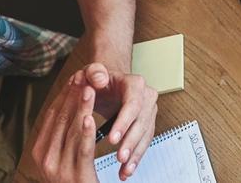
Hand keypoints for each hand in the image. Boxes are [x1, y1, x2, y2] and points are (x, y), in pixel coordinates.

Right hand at [30, 73, 97, 182]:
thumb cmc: (74, 179)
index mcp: (39, 152)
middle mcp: (45, 160)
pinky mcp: (76, 176)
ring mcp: (58, 169)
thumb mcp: (63, 156)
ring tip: (89, 88)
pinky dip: (86, 132)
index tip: (73, 77)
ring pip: (72, 131)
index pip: (51, 116)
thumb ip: (62, 136)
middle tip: (83, 75)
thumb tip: (67, 108)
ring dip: (82, 107)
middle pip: (61, 120)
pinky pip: (82, 149)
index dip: (63, 96)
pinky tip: (90, 117)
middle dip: (73, 96)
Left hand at [80, 62, 158, 180]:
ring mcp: (148, 111)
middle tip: (119, 157)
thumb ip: (94, 71)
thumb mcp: (92, 71)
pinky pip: (144, 142)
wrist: (107, 84)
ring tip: (124, 169)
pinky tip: (127, 169)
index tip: (112, 139)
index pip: (132, 104)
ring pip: (145, 135)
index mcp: (135, 84)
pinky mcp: (146, 124)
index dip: (124, 122)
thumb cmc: (99, 78)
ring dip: (135, 154)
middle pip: (141, 122)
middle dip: (131, 142)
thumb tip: (99, 79)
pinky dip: (136, 157)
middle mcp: (146, 97)